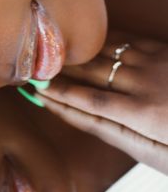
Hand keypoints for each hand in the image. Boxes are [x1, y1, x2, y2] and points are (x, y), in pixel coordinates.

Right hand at [40, 32, 167, 173]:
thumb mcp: (161, 151)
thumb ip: (125, 134)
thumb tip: (91, 119)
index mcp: (145, 114)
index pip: (91, 102)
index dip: (61, 96)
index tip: (38, 90)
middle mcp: (145, 85)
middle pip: (93, 73)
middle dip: (62, 71)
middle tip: (36, 67)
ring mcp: (155, 63)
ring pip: (106, 52)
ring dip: (79, 53)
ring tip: (56, 53)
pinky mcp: (165, 51)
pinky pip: (128, 39)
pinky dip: (106, 39)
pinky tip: (92, 40)